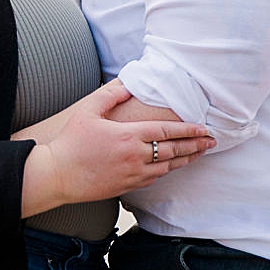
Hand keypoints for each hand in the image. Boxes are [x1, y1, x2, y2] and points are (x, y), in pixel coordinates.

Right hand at [19, 78, 212, 215]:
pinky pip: (154, 178)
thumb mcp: (89, 111)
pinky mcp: (127, 186)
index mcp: (128, 135)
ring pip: (167, 167)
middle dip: (196, 145)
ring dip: (186, 160)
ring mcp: (132, 174)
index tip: (204, 129)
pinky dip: (167, 171)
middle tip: (212, 142)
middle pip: (174, 150)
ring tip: (199, 154)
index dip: (189, 130)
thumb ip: (111, 94)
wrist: (57, 175)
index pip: (168, 131)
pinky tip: (173, 166)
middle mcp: (135, 156)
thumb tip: (129, 83)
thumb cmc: (70, 142)